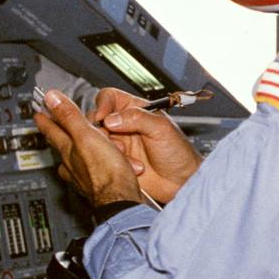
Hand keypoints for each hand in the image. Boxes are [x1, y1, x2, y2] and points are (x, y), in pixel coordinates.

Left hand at [35, 89, 142, 207]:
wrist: (121, 202)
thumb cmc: (107, 172)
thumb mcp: (87, 136)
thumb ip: (70, 117)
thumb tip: (51, 98)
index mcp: (69, 149)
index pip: (52, 130)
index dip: (46, 118)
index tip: (38, 112)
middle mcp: (72, 165)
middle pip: (61, 146)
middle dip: (56, 135)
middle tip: (49, 127)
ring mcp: (83, 178)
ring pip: (74, 161)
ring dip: (74, 153)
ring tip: (71, 148)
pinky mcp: (96, 188)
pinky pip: (89, 174)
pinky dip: (91, 167)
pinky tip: (94, 170)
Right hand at [91, 87, 201, 203]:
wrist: (182, 182)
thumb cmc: (179, 153)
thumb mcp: (161, 128)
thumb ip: (138, 118)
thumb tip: (111, 119)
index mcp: (135, 109)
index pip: (110, 97)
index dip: (103, 104)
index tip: (102, 117)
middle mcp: (124, 124)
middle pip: (97, 119)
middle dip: (103, 130)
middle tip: (116, 141)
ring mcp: (119, 143)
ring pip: (99, 140)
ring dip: (110, 148)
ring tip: (126, 155)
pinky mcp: (117, 161)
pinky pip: (104, 158)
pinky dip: (115, 162)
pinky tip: (133, 167)